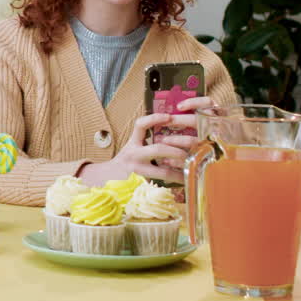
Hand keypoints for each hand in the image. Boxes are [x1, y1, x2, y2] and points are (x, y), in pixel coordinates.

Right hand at [79, 98, 211, 185]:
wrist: (107, 178)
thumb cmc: (125, 162)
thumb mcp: (132, 147)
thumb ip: (146, 141)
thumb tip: (172, 135)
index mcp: (132, 143)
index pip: (140, 125)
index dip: (154, 119)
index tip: (169, 116)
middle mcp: (133, 155)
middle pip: (158, 149)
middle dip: (177, 150)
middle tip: (190, 151)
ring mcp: (137, 170)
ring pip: (162, 170)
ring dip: (180, 169)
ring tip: (192, 168)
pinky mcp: (141, 183)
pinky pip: (162, 183)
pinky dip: (175, 180)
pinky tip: (185, 180)